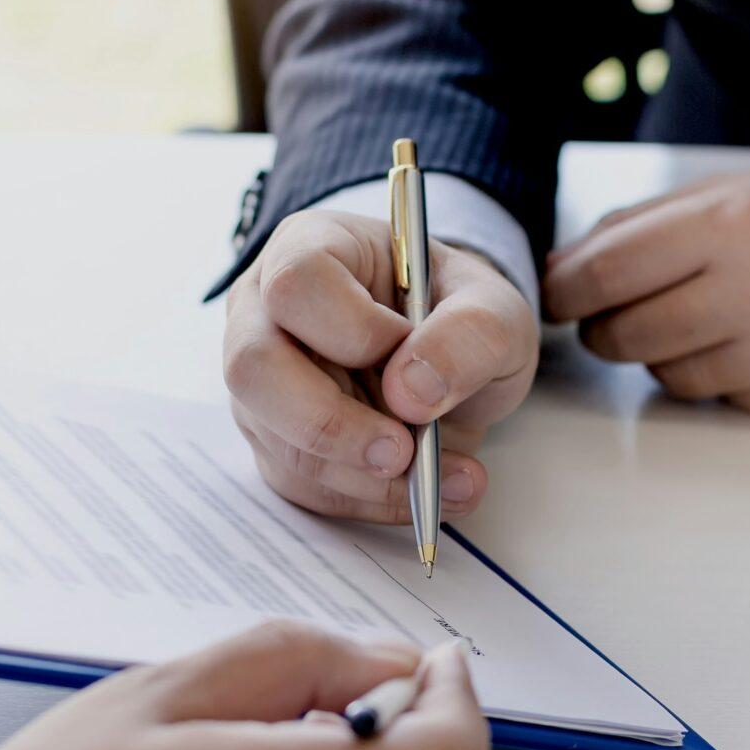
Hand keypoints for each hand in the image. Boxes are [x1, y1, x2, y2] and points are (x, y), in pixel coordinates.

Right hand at [224, 208, 537, 521]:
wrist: (452, 359)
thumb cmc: (458, 315)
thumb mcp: (495, 309)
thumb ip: (471, 334)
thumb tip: (411, 392)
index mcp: (309, 248)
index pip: (296, 285)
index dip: (351, 330)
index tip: (406, 348)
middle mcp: (264, 313)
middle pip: (254, 370)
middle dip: (333, 425)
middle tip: (404, 453)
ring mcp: (264, 385)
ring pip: (279, 442)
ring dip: (366, 476)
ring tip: (452, 477)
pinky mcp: (278, 443)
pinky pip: (305, 486)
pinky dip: (371, 500)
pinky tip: (430, 491)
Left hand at [541, 163, 749, 417]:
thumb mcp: (740, 190)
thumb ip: (646, 225)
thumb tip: (562, 270)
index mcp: (737, 222)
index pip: (605, 271)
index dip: (564, 289)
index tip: (557, 294)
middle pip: (622, 334)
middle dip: (605, 326)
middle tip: (620, 310)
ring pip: (665, 375)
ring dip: (662, 353)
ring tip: (700, 319)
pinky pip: (720, 399)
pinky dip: (716, 377)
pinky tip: (748, 344)